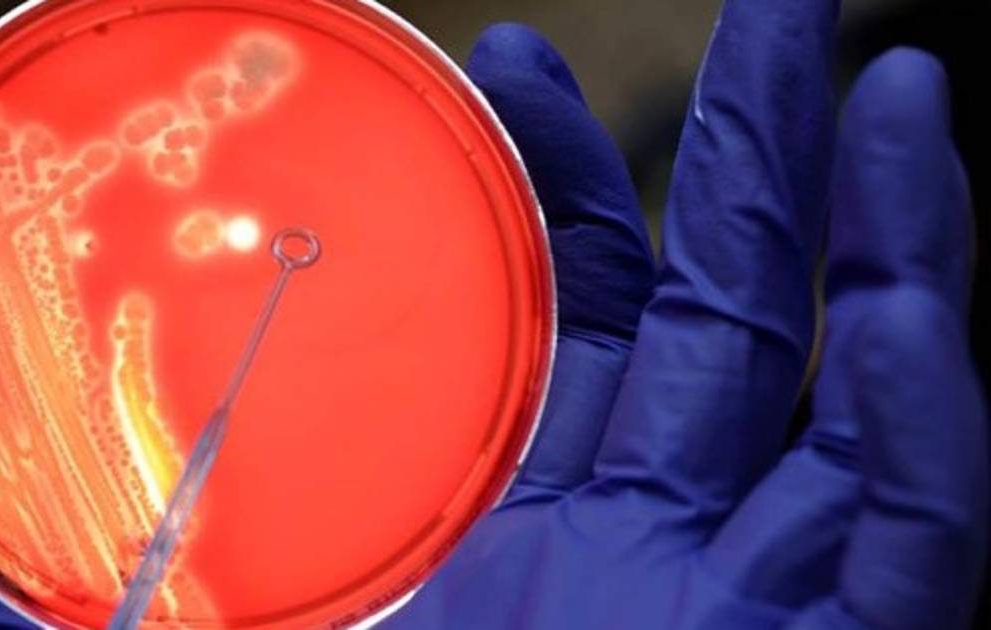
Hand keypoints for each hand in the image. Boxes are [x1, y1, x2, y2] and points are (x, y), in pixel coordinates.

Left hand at [383, 3, 986, 629]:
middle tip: (779, 5)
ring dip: (891, 242)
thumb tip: (216, 378)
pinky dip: (918, 433)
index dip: (574, 186)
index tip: (524, 66)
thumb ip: (334, 477)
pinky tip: (902, 317)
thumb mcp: (369, 578)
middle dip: (762, 153)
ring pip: (862, 402)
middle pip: (742, 313)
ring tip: (893, 90)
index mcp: (555, 508)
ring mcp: (769, 596)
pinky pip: (913, 542)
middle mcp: (671, 530)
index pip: (590, 316)